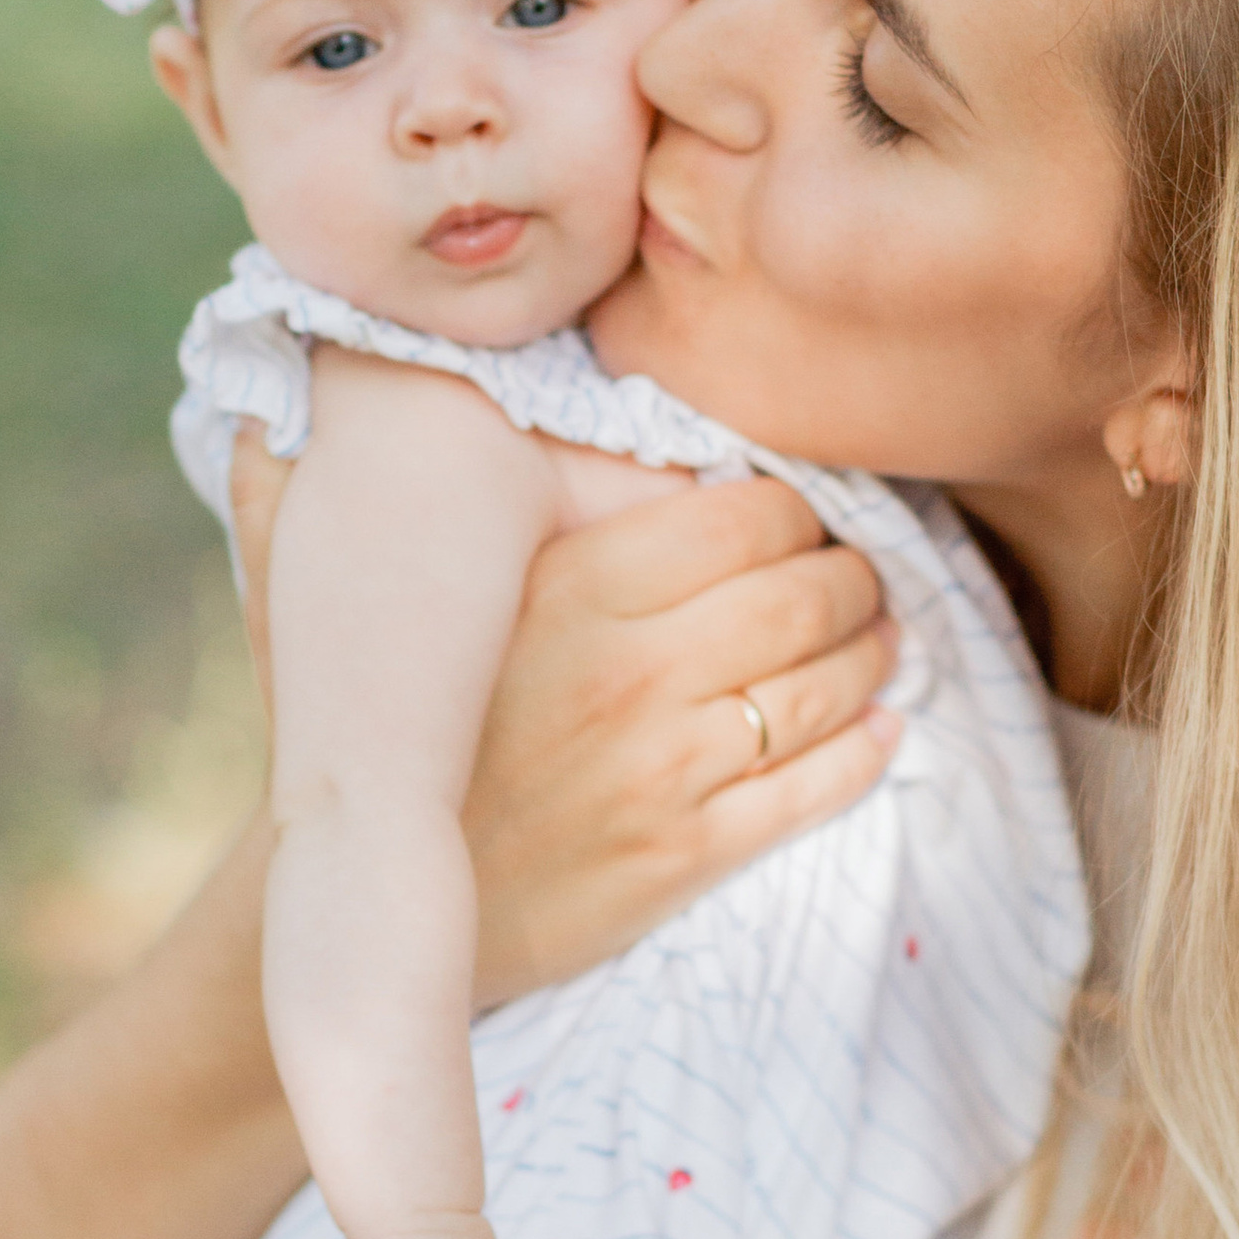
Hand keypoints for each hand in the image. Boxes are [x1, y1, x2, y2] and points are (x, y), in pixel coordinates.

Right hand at [227, 435, 900, 1005]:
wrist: (356, 887)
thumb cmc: (369, 716)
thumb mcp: (362, 573)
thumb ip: (403, 469)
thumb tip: (379, 351)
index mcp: (575, 584)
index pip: (749, 514)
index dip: (794, 510)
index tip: (797, 519)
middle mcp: (633, 671)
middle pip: (807, 596)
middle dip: (855, 579)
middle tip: (857, 577)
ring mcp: (665, 770)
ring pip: (827, 689)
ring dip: (873, 658)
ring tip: (879, 643)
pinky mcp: (680, 856)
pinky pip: (814, 789)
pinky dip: (866, 752)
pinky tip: (881, 731)